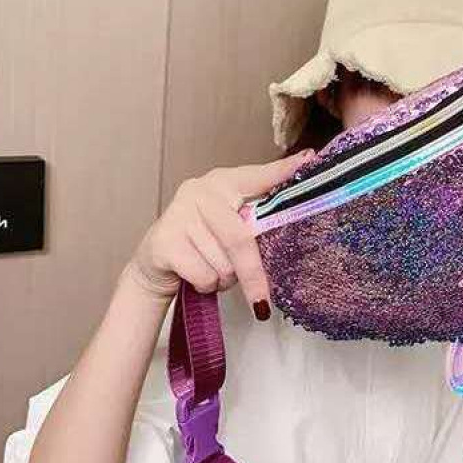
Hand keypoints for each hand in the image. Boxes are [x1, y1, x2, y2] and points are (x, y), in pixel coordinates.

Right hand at [127, 150, 313, 314]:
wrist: (155, 265)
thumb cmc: (203, 245)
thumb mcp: (228, 227)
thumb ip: (253, 222)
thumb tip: (292, 228)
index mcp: (223, 182)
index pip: (257, 177)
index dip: (282, 172)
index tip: (308, 160)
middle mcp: (200, 191)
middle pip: (240, 239)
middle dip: (253, 275)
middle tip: (261, 301)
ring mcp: (179, 214)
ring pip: (223, 264)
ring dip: (224, 279)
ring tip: (213, 270)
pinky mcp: (164, 241)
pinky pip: (204, 276)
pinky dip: (207, 286)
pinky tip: (196, 276)